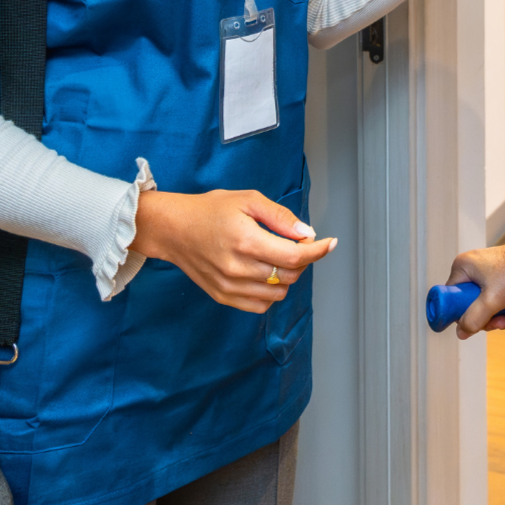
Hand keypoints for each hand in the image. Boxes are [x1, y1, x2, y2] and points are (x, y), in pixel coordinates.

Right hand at [131, 189, 336, 313]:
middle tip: (295, 242)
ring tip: (276, 255)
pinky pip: (261, 304)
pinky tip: (265, 272)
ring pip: (278, 292)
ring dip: (287, 276)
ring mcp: (230, 286)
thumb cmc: (210, 210)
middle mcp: (238, 268)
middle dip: (302, 259)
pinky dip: (271, 291)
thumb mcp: (248, 199)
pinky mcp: (223, 297)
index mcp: (246, 240)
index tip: (330, 243)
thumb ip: (280, 217)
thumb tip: (308, 234)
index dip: (318, 251)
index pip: (294, 256)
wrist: (174, 229)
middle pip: (290, 275)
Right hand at [443, 240, 504, 337]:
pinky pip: (498, 301)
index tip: (480, 322)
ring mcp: (487, 274)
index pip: (452, 299)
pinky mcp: (500, 279)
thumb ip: (474, 318)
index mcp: (463, 269)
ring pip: (487, 306)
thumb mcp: (492, 300)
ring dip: (502, 318)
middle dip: (490, 319)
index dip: (463, 315)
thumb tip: (461, 332)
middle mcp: (472, 270)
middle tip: (502, 323)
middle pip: (471, 306)